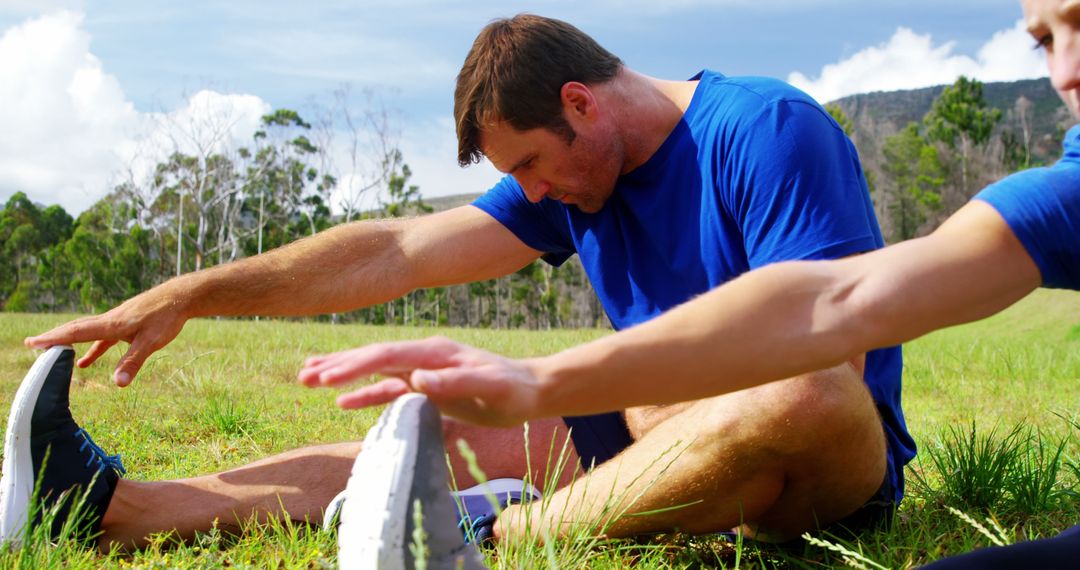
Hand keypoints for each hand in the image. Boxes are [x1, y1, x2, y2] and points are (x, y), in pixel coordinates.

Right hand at [24, 286, 188, 386]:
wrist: (180, 296)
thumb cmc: (166, 317)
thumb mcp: (151, 342)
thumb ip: (134, 362)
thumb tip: (118, 382)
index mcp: (111, 324)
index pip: (76, 332)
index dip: (54, 338)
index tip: (32, 343)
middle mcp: (109, 320)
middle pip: (75, 329)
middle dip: (53, 337)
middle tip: (30, 344)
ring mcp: (116, 321)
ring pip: (87, 332)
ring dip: (69, 341)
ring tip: (50, 353)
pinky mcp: (125, 323)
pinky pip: (102, 338)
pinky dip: (91, 349)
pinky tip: (85, 362)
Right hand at [297, 336, 545, 425]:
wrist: (530, 391)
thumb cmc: (512, 390)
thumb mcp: (489, 389)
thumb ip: (455, 383)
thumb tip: (416, 380)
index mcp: (435, 352)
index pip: (387, 355)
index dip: (355, 365)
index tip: (327, 376)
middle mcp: (424, 356)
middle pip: (373, 357)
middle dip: (338, 365)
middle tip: (303, 375)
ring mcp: (423, 370)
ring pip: (375, 371)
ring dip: (343, 375)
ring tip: (309, 379)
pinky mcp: (426, 386)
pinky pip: (388, 388)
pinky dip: (365, 393)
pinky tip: (342, 402)